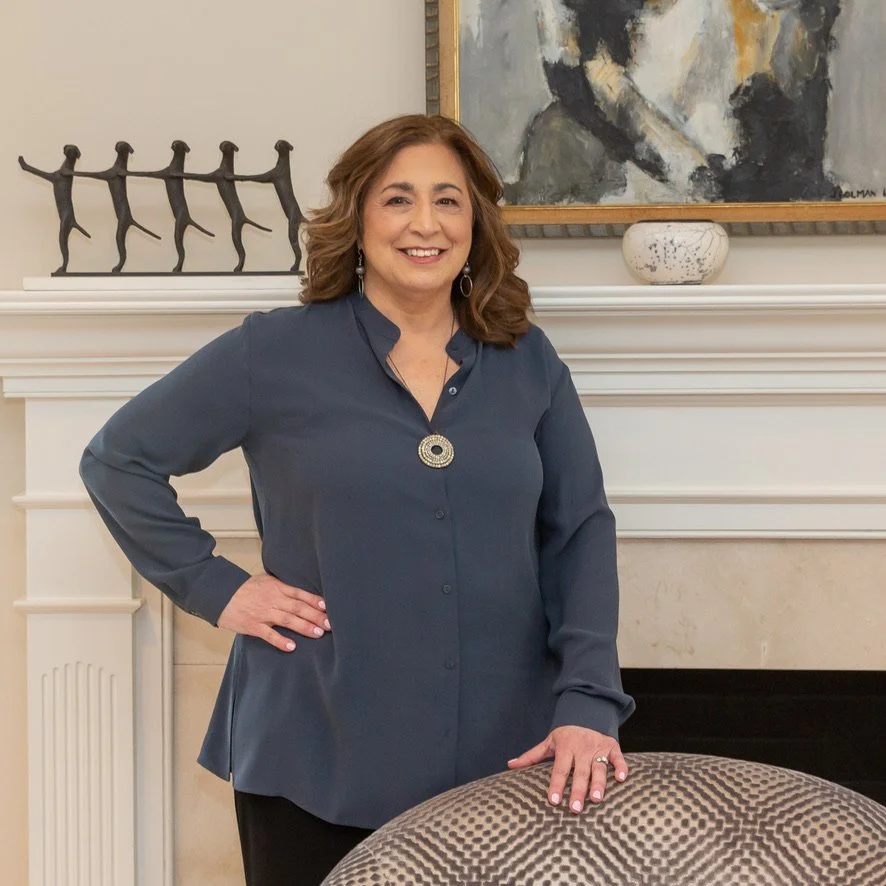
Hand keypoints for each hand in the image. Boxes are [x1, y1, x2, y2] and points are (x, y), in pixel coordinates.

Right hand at [217, 573, 329, 651]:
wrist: (221, 595)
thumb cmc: (245, 588)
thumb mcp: (266, 580)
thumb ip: (283, 586)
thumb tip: (302, 593)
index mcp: (277, 587)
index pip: (300, 594)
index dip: (314, 600)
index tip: (328, 607)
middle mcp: (273, 600)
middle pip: (298, 608)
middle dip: (315, 616)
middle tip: (329, 624)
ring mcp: (263, 613)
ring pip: (288, 620)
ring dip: (304, 627)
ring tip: (318, 633)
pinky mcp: (254, 626)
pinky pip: (269, 634)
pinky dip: (280, 641)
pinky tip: (291, 646)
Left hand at [508, 725, 626, 812]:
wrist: (586, 712)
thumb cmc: (565, 735)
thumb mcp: (548, 742)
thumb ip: (531, 756)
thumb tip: (510, 765)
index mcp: (565, 748)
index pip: (559, 769)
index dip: (555, 785)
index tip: (553, 801)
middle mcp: (581, 749)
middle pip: (579, 772)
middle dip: (577, 791)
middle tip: (574, 809)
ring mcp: (598, 748)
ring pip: (599, 768)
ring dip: (598, 783)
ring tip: (596, 799)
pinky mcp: (612, 747)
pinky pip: (618, 758)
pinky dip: (622, 767)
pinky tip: (622, 779)